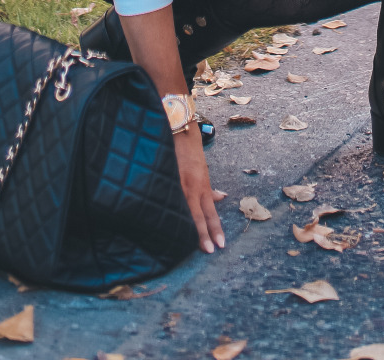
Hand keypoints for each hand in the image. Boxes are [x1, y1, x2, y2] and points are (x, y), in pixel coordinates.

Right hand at [174, 122, 224, 252]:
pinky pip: (167, 202)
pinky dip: (166, 214)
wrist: (180, 133)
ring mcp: (178, 186)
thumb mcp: (204, 172)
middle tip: (209, 251)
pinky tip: (162, 226)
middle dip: (203, 235)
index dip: (215, 229)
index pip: (210, 213)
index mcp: (202, 187)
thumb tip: (222, 198)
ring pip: (184, 212)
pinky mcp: (165, 181)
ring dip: (186, 229)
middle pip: (199, 216)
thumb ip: (209, 189)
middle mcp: (192, 189)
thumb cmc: (192, 153)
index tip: (220, 245)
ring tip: (186, 247)